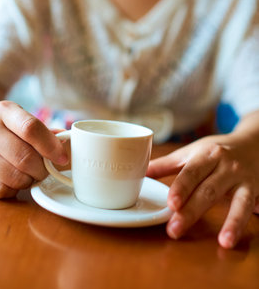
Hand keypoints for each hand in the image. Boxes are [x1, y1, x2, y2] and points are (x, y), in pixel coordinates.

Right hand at [0, 100, 68, 197]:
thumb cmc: (3, 124)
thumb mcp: (20, 117)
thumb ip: (43, 131)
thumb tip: (66, 144)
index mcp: (4, 111)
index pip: (31, 129)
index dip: (51, 146)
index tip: (62, 157)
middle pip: (24, 157)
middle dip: (42, 169)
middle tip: (47, 169)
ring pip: (13, 177)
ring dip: (29, 180)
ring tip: (31, 174)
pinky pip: (0, 190)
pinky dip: (14, 189)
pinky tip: (15, 180)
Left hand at [147, 133, 258, 248]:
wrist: (253, 144)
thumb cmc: (216, 150)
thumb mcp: (191, 152)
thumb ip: (166, 164)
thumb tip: (139, 173)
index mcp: (206, 154)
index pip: (192, 172)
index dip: (182, 187)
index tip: (171, 203)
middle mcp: (226, 165)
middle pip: (208, 190)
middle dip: (192, 211)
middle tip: (175, 229)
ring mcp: (243, 179)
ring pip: (237, 201)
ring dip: (231, 221)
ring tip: (224, 241)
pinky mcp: (256, 191)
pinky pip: (251, 207)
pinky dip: (246, 221)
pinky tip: (239, 237)